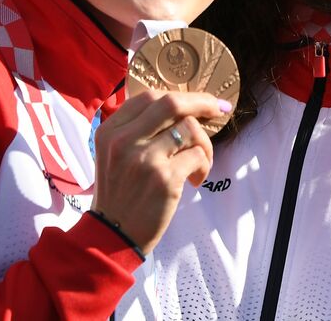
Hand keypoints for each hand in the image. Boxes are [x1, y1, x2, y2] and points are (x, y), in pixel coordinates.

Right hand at [91, 89, 227, 251]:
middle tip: (220, 110)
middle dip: (203, 102)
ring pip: (190, 129)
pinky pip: (198, 155)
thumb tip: (183, 107)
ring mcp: (144, 158)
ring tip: (200, 163)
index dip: (182, 95)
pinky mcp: (163, 178)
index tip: (203, 100)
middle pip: (172, 103)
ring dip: (205, 144)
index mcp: (110, 131)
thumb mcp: (114, 154)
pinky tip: (195, 180)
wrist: (112, 235)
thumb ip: (138, 130)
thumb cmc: (120, 193)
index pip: (150, 96)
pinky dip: (204, 166)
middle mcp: (124, 140)